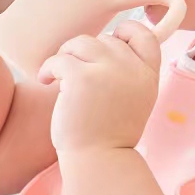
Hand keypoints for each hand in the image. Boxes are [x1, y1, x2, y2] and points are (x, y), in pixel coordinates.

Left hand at [38, 21, 160, 153]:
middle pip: (105, 39)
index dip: (124, 32)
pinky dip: (48, 68)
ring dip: (67, 56)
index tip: (107, 48)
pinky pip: (59, 59)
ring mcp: (108, 71)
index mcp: (148, 74)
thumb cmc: (110, 134)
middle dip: (87, 54)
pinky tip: (46, 81)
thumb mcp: (134, 98)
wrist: (100, 162)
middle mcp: (132, 69)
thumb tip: (108, 41)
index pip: (143, 34)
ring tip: (60, 77)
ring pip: (81, 42)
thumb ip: (129, 72)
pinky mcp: (82, 78)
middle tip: (75, 75)